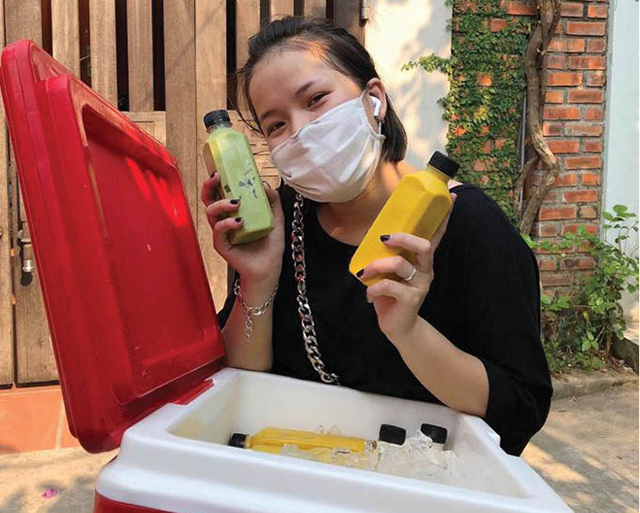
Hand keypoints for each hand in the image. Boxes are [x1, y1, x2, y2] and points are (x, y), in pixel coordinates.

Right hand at [200, 170, 284, 301]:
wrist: (270, 267)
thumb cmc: (270, 244)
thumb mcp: (275, 217)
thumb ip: (272, 200)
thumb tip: (264, 183)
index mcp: (233, 211)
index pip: (220, 192)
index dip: (216, 179)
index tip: (221, 167)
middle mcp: (224, 220)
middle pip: (208, 199)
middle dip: (209, 185)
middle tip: (218, 176)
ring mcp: (221, 233)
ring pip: (210, 212)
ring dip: (221, 204)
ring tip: (236, 202)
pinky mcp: (222, 245)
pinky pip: (218, 231)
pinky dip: (227, 224)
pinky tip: (239, 221)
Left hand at [358, 194, 456, 344]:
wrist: (398, 327)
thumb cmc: (392, 294)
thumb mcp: (389, 271)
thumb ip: (388, 254)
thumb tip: (375, 234)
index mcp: (422, 260)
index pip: (436, 234)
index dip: (443, 216)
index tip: (451, 197)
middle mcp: (426, 270)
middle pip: (424, 246)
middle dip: (403, 238)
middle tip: (383, 239)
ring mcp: (420, 285)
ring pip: (400, 265)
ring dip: (376, 266)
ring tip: (364, 273)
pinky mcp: (411, 299)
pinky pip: (389, 286)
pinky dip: (373, 288)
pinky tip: (368, 295)